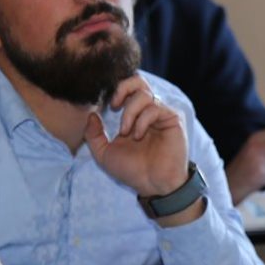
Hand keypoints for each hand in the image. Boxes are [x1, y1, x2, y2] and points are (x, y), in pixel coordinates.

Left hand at [84, 76, 192, 200]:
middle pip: (138, 80)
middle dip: (122, 89)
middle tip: (114, 105)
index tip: (106, 107)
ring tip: (126, 132)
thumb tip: (91, 114)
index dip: (114, 92)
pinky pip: (155, 107)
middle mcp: (148, 111)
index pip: (126, 90)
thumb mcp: (104, 154)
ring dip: (130, 112)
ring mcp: (161, 114)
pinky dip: (142, 120)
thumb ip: (94, 134)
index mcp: (133, 115)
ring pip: (144, 94)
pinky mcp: (172, 119)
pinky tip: (138, 135)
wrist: (153, 185)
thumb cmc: (132, 170)